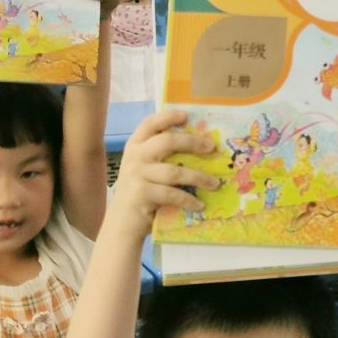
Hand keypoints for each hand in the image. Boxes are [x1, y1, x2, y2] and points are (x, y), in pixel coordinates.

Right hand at [109, 109, 221, 237]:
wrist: (122, 223)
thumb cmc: (141, 193)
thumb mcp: (146, 170)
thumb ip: (162, 157)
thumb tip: (200, 146)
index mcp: (135, 146)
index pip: (149, 124)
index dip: (167, 117)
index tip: (186, 115)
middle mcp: (134, 157)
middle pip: (167, 142)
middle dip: (192, 142)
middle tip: (212, 147)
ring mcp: (136, 175)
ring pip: (174, 172)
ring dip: (199, 177)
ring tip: (215, 183)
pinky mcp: (141, 194)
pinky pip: (172, 194)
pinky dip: (188, 200)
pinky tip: (199, 205)